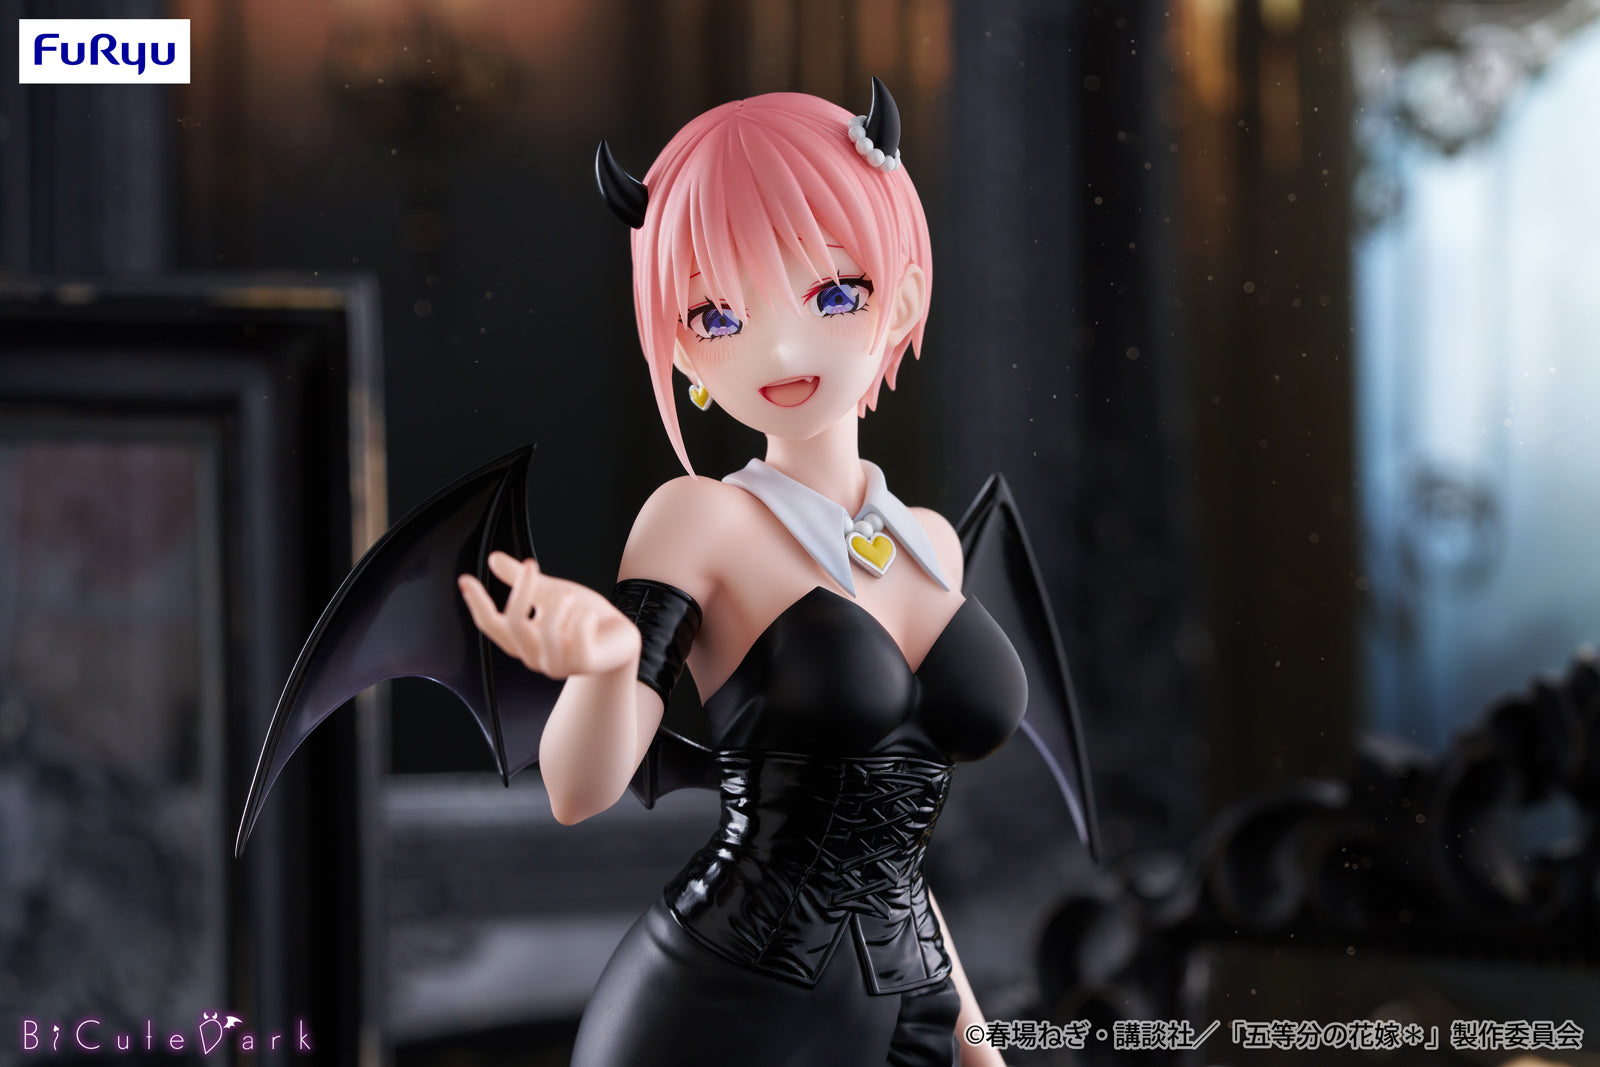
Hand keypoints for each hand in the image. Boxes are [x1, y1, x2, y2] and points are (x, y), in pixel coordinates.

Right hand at [458, 552, 641, 679]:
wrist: (621, 639)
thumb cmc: (583, 617)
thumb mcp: (550, 592)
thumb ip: (522, 580)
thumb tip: (493, 559)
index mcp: (523, 641)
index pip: (491, 625)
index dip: (477, 603)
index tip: (465, 579)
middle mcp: (535, 657)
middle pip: (514, 626)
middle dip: (520, 592)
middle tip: (530, 566)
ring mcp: (560, 665)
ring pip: (546, 633)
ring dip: (557, 608)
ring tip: (569, 595)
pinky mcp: (586, 664)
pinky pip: (579, 640)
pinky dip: (583, 620)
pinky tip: (590, 615)